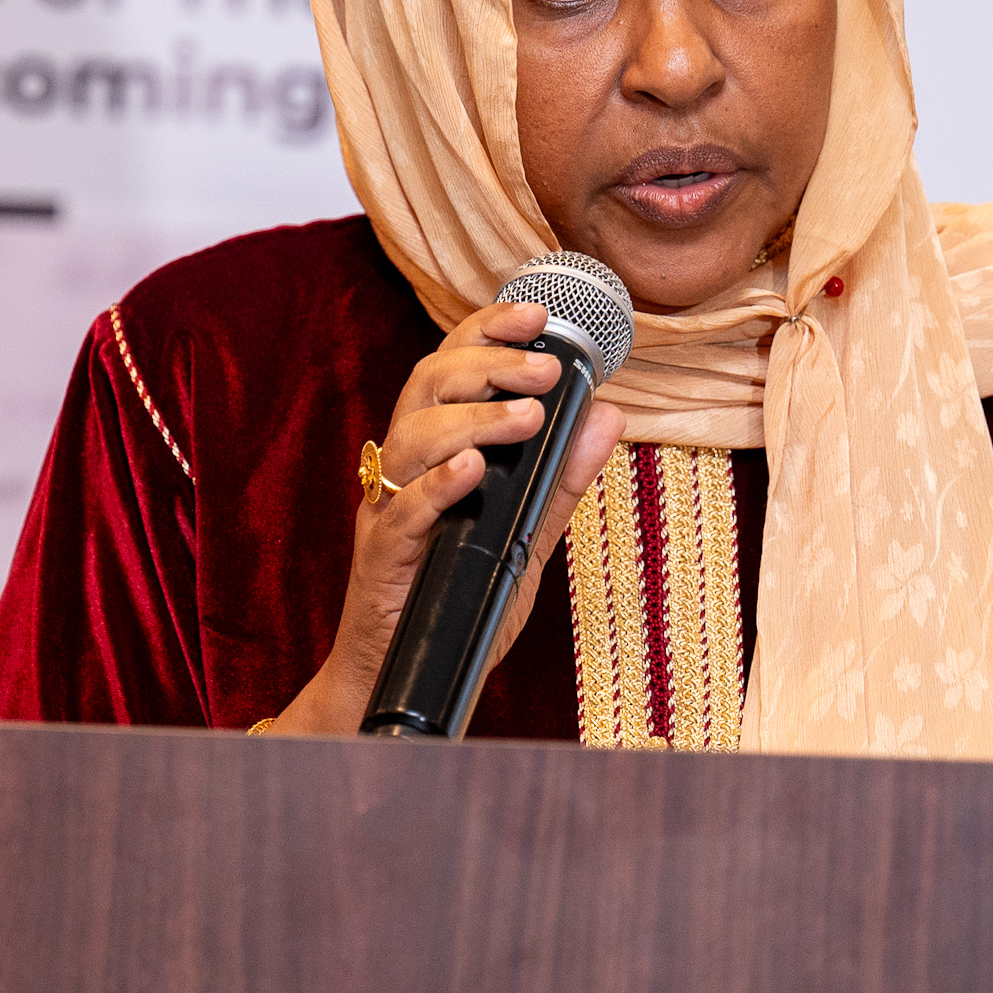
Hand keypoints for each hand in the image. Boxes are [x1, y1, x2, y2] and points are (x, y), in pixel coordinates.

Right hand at [269, 301, 625, 734]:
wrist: (409, 679)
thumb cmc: (460, 601)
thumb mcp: (526, 534)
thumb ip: (562, 478)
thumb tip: (610, 414)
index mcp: (433, 451)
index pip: (451, 367)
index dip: (486, 330)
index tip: (537, 314)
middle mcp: (403, 468)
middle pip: (426, 386)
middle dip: (487, 364)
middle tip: (545, 371)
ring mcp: (387, 510)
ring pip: (411, 437)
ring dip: (473, 418)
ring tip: (528, 418)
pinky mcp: (382, 556)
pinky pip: (403, 509)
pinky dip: (437, 484)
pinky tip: (473, 470)